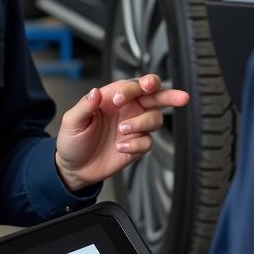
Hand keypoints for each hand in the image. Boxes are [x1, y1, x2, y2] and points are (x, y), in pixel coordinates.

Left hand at [54, 75, 189, 190]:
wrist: (74, 168)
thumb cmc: (73, 141)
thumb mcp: (72, 121)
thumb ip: (85, 105)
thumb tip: (95, 92)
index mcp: (113, 97)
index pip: (134, 85)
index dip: (133, 88)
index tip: (121, 99)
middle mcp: (128, 109)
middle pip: (156, 97)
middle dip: (170, 95)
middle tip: (181, 97)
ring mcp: (134, 127)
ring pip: (155, 118)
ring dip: (142, 124)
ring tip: (122, 131)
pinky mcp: (137, 145)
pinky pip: (148, 142)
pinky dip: (136, 145)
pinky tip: (120, 147)